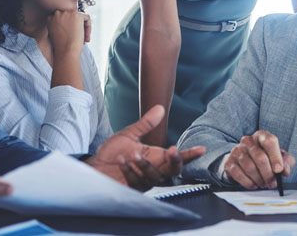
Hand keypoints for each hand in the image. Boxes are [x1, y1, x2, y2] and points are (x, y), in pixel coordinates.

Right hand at [47, 10, 89, 58]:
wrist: (66, 51)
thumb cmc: (61, 46)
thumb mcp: (56, 33)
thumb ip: (60, 25)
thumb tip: (70, 23)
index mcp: (50, 18)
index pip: (63, 17)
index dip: (69, 27)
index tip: (71, 35)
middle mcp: (57, 13)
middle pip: (71, 16)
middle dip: (76, 27)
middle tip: (78, 37)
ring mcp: (67, 13)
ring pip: (79, 17)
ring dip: (82, 28)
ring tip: (83, 39)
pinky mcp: (77, 15)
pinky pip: (87, 18)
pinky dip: (88, 27)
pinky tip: (86, 37)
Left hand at [87, 105, 205, 189]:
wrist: (95, 167)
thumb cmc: (112, 152)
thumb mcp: (129, 135)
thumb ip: (145, 124)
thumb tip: (160, 108)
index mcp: (156, 157)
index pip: (177, 157)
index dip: (190, 154)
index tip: (201, 149)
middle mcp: (154, 170)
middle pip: (173, 171)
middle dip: (175, 162)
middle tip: (172, 149)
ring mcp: (144, 181)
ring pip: (155, 178)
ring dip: (146, 166)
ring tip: (133, 155)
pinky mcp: (133, 189)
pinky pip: (137, 182)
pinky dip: (130, 171)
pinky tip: (122, 162)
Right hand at [224, 130, 294, 189]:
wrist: (243, 161)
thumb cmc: (266, 158)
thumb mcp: (280, 157)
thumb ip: (287, 162)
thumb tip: (285, 171)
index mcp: (261, 136)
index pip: (269, 142)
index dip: (275, 157)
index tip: (279, 170)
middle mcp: (247, 141)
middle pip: (260, 158)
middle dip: (268, 174)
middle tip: (272, 184)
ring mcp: (236, 151)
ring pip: (250, 168)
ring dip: (259, 180)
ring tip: (263, 184)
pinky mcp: (229, 162)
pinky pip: (239, 175)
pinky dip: (249, 183)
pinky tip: (254, 184)